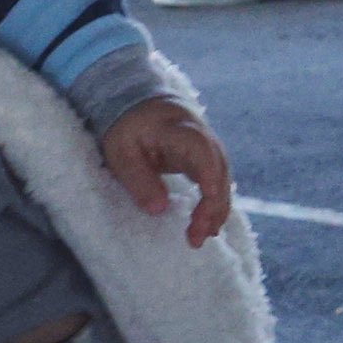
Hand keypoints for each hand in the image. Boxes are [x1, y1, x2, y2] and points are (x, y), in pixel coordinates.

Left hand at [98, 98, 233, 247]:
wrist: (137, 105)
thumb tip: (159, 209)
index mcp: (177, 128)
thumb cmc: (126, 128)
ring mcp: (206, 145)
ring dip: (216, 208)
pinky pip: (216, 179)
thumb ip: (138, 179)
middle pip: (218, 169)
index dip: (209, 178)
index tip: (206, 207)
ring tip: (201, 237)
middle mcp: (200, 135)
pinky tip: (206, 224)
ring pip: (221, 177)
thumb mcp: (121, 152)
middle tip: (197, 237)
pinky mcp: (204, 156)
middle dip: (214, 205)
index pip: (203, 151)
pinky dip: (214, 202)